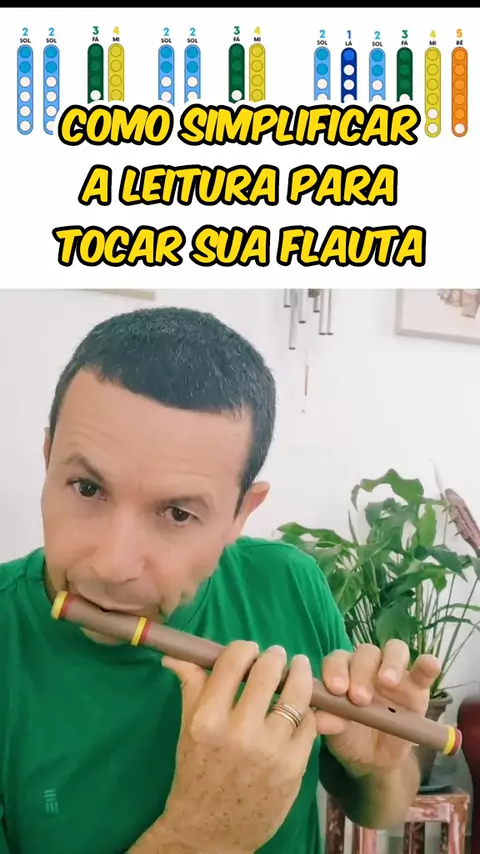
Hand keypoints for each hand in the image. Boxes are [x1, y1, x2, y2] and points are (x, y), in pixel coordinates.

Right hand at [158, 642, 316, 853]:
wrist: (211, 831)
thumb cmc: (196, 774)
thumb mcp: (188, 729)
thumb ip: (190, 687)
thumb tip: (176, 655)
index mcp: (207, 718)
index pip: (233, 661)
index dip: (245, 649)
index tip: (250, 650)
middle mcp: (239, 732)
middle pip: (268, 672)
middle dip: (276, 657)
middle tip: (278, 656)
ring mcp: (270, 750)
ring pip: (296, 695)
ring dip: (299, 675)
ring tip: (299, 668)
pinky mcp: (294, 767)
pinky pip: (309, 724)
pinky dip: (307, 711)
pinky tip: (302, 707)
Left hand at [315, 640, 440, 776]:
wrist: (375, 760)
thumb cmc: (350, 736)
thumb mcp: (337, 732)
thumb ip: (329, 721)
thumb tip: (318, 719)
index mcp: (344, 672)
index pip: (338, 659)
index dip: (335, 670)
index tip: (336, 690)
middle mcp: (368, 667)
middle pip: (365, 652)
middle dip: (361, 671)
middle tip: (359, 698)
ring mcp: (395, 674)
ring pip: (394, 651)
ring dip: (390, 663)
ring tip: (387, 681)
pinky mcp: (418, 687)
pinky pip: (424, 669)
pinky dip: (428, 664)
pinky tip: (430, 665)